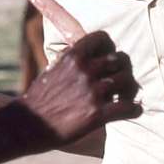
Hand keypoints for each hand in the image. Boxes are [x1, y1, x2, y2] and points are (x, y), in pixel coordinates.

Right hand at [19, 31, 139, 149]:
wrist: (28, 125)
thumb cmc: (38, 98)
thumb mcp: (51, 70)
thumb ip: (68, 59)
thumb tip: (78, 49)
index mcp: (73, 57)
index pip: (102, 38)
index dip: (109, 46)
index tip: (109, 55)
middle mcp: (85, 71)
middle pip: (118, 60)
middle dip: (120, 68)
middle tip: (119, 77)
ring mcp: (92, 92)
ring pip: (125, 81)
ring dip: (128, 88)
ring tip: (125, 94)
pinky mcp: (97, 114)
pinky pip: (126, 107)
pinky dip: (133, 109)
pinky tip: (134, 110)